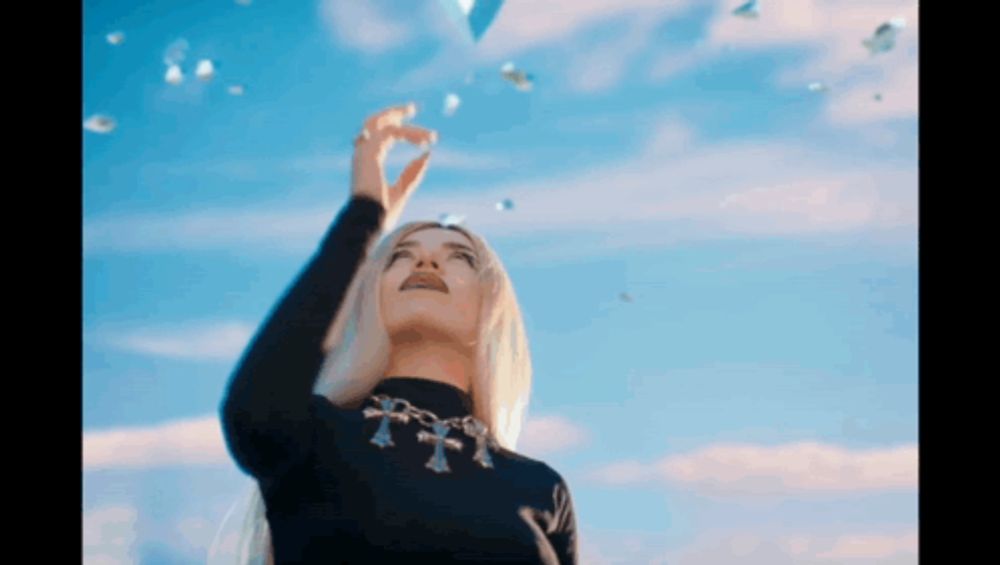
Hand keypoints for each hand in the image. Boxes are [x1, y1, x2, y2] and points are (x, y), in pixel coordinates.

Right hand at [351, 102, 436, 228]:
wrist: (369, 221)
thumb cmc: (381, 213)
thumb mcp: (402, 191)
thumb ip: (412, 173)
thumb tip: (427, 154)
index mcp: (367, 162)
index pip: (380, 138)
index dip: (399, 131)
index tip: (421, 136)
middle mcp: (362, 153)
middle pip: (373, 122)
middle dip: (392, 113)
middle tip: (412, 108)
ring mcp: (364, 151)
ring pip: (384, 124)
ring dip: (405, 122)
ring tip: (426, 129)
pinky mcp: (370, 151)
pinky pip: (392, 132)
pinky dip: (409, 133)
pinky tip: (425, 141)